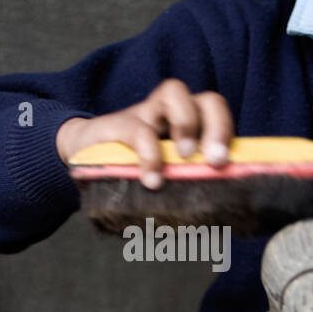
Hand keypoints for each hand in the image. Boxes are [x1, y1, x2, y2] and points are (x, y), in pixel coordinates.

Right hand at [55, 79, 234, 189]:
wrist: (83, 156)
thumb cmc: (132, 171)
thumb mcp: (165, 181)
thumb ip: (185, 188)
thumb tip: (214, 220)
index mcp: (191, 128)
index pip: (220, 117)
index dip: (230, 134)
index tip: (228, 163)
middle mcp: (172, 113)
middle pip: (207, 100)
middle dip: (217, 127)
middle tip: (214, 160)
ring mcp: (146, 113)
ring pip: (174, 92)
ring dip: (186, 122)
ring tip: (183, 158)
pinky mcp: (119, 124)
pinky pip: (138, 128)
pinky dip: (149, 153)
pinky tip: (151, 179)